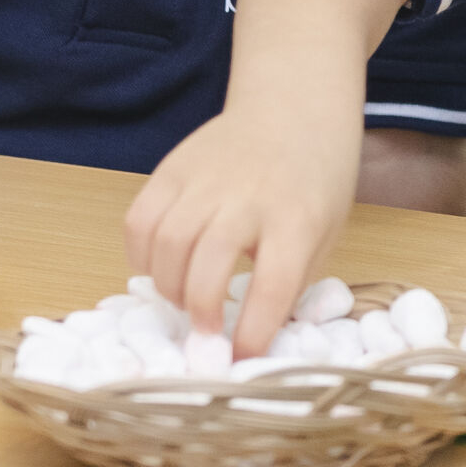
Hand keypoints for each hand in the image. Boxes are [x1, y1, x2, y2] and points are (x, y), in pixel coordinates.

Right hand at [125, 111, 359, 356]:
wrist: (295, 107)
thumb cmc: (316, 181)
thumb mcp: (326, 233)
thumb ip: (292, 282)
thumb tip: (252, 341)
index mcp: (298, 217)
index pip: (272, 284)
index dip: (253, 332)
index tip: (240, 359)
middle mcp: (248, 197)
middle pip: (207, 264)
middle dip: (200, 312)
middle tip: (206, 334)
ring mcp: (205, 179)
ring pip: (166, 243)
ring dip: (168, 287)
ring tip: (185, 301)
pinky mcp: (172, 168)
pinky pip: (139, 220)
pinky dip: (141, 256)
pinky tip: (160, 269)